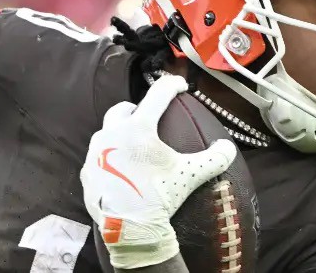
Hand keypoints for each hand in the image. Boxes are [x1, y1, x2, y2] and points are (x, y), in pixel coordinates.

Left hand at [80, 74, 236, 268]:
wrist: (130, 230)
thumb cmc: (160, 196)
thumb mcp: (191, 175)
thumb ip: (214, 158)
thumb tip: (228, 148)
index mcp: (138, 128)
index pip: (157, 95)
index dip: (172, 86)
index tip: (180, 87)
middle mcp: (112, 134)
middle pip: (123, 110)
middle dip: (136, 109)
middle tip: (149, 116)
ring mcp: (95, 154)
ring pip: (106, 132)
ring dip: (120, 133)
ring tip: (133, 145)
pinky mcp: (87, 173)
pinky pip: (97, 158)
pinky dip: (109, 158)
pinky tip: (120, 170)